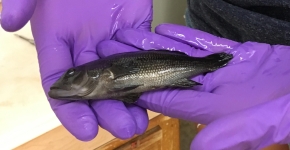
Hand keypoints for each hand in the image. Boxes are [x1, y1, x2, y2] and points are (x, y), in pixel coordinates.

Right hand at [1, 0, 152, 140]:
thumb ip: (21, 0)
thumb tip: (7, 22)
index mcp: (57, 41)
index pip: (61, 84)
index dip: (71, 109)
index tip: (86, 130)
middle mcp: (85, 48)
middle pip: (96, 87)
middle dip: (109, 110)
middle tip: (125, 128)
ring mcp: (112, 41)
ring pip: (121, 77)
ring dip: (131, 100)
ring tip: (141, 120)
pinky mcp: (136, 32)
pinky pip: (143, 55)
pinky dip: (149, 74)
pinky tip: (157, 90)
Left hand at [96, 23, 289, 148]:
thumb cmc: (289, 111)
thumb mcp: (263, 126)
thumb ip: (231, 137)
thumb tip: (197, 149)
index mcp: (210, 108)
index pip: (166, 97)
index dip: (140, 88)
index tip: (117, 78)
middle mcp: (210, 89)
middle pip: (164, 73)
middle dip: (137, 61)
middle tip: (111, 49)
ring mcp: (220, 70)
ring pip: (180, 55)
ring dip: (153, 45)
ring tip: (128, 35)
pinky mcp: (235, 54)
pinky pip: (205, 43)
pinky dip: (184, 36)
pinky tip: (164, 30)